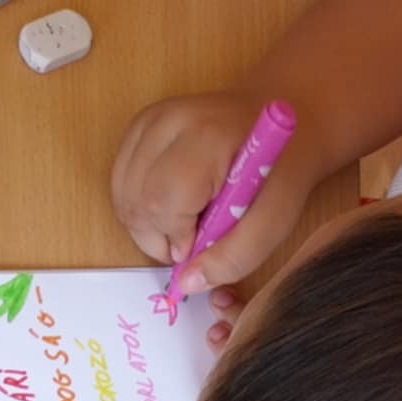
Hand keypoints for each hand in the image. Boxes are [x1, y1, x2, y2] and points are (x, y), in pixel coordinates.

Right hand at [110, 91, 319, 297]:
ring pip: (121, 192)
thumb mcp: (274, 222)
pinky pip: (121, 179)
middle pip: (134, 200)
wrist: (281, 114)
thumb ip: (233, 258)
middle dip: (158, 237)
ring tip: (183, 224)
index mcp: (206, 138)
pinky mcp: (140, 124)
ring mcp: (149, 119)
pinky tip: (171, 208)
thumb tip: (185, 284)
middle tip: (192, 240)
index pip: (161, 203)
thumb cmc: (280, 170)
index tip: (203, 243)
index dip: (177, 238)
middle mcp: (168, 120)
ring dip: (146, 225)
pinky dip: (139, 206)